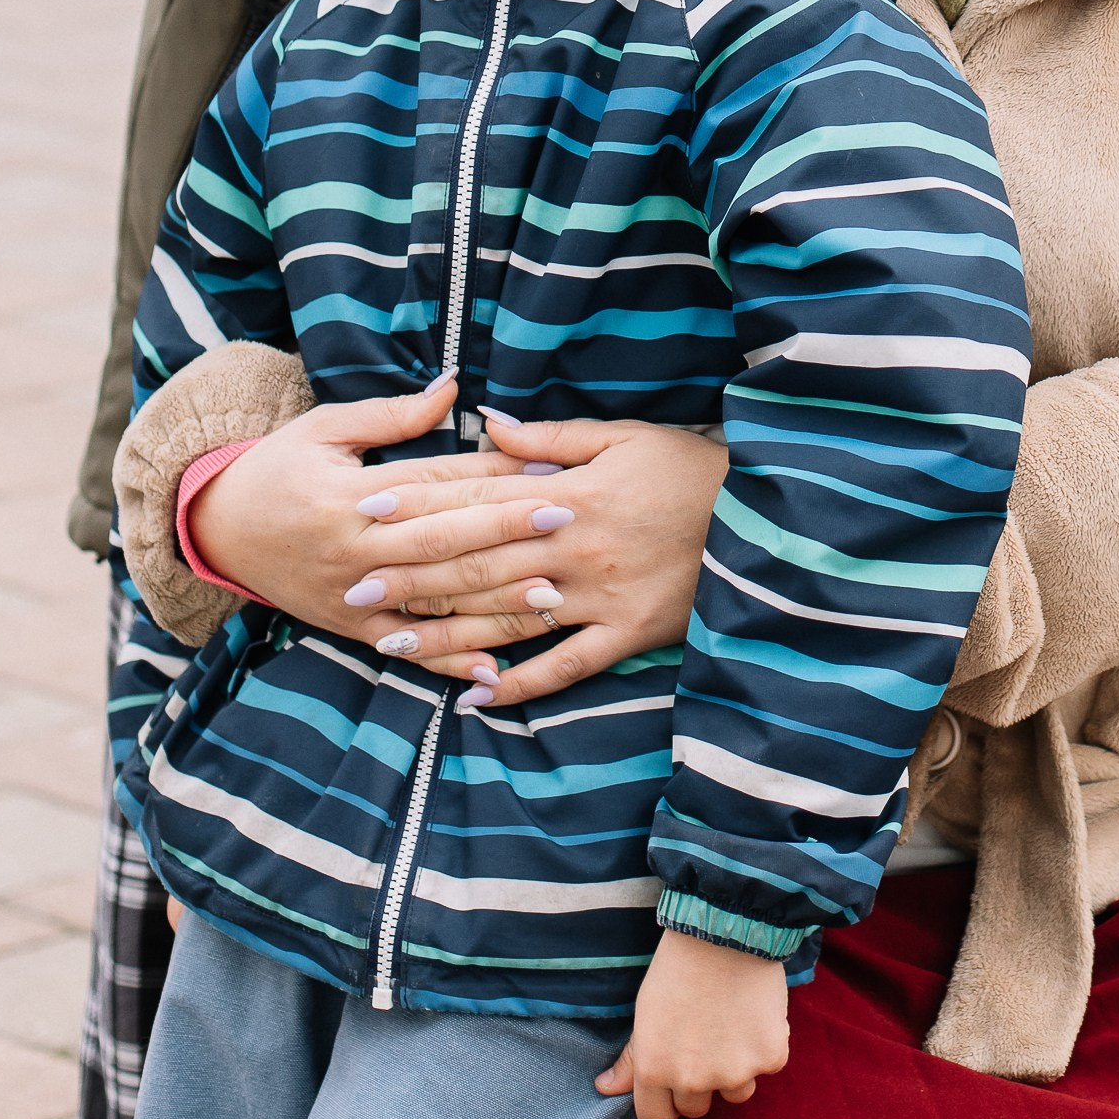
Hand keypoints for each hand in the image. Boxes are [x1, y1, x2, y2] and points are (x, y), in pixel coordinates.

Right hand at [189, 379, 539, 632]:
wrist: (213, 529)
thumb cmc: (275, 468)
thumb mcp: (323, 429)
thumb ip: (391, 415)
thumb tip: (452, 388)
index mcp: (351, 493)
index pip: (436, 484)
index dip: (493, 477)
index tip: (547, 471)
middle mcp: (355, 548)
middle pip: (443, 540)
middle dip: (508, 531)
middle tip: (566, 520)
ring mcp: (353, 595)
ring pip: (435, 600)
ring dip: (494, 600)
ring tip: (550, 593)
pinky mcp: (350, 628)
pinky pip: (408, 649)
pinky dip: (449, 662)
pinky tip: (494, 670)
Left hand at [344, 415, 729, 708]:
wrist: (763, 518)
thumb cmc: (691, 469)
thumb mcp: (626, 437)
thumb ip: (553, 435)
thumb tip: (488, 423)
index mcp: (571, 494)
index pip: (479, 502)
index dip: (421, 508)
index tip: (368, 513)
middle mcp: (576, 549)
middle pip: (480, 565)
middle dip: (414, 576)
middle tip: (355, 586)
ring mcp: (601, 596)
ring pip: (509, 620)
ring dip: (447, 634)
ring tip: (392, 644)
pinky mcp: (628, 634)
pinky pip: (567, 666)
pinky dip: (522, 684)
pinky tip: (477, 694)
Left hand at [597, 927, 789, 1118]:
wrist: (727, 930)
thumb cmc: (678, 968)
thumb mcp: (645, 1012)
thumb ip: (632, 1058)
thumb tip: (606, 1088)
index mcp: (655, 1071)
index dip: (664, 1104)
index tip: (673, 1083)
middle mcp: (693, 1080)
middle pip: (697, 1108)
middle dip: (700, 1081)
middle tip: (705, 1039)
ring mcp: (734, 1072)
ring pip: (736, 1091)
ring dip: (735, 1069)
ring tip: (732, 1024)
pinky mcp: (769, 1058)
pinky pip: (767, 1067)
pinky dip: (765, 1046)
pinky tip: (755, 1013)